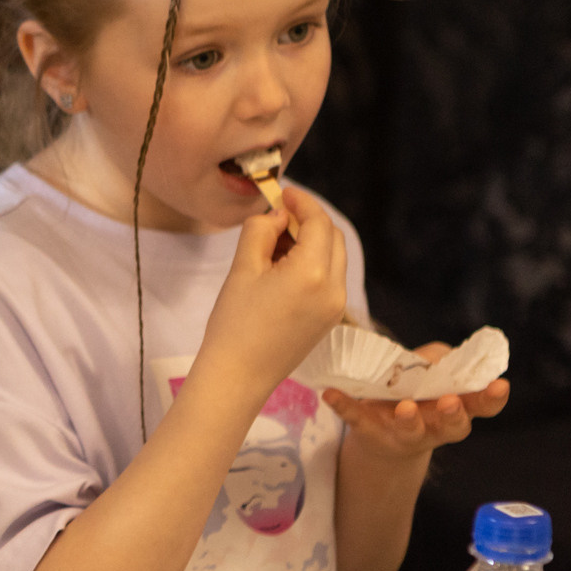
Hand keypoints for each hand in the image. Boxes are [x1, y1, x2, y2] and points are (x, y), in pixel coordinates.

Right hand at [196, 188, 349, 398]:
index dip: (302, 203)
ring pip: (333, 258)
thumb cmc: (234, 324)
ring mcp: (336, 306)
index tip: (282, 193)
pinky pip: (329, 279)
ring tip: (273, 247)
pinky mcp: (330, 319)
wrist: (238, 376)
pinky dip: (312, 264)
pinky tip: (281, 270)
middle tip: (275, 218)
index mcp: (312, 273)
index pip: (319, 223)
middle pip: (333, 238)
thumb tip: (276, 215)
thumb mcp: (242, 270)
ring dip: (310, 242)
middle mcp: (334, 289)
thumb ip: (261, 232)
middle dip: (308, 221)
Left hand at [322, 342, 511, 460]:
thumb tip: (440, 356)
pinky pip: (357, 421)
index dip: (492, 397)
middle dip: (454, 415)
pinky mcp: (370, 432)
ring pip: (413, 432)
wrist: (380, 430)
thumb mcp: (429, 373)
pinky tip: (330, 394)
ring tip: (405, 408)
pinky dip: (344, 407)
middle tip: (450, 402)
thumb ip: (438, 361)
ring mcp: (404, 433)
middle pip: (455, 427)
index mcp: (457, 407)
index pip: (483, 405)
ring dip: (410, 421)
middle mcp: (436, 425)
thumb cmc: (414, 393)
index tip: (499, 385)